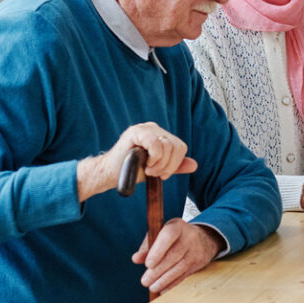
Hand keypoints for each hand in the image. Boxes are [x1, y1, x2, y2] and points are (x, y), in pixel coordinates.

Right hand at [77, 123, 197, 201]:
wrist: (109, 174)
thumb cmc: (130, 171)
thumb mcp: (157, 169)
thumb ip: (174, 166)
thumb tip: (194, 165)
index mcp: (161, 136)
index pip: (181, 147)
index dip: (174, 164)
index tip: (161, 174)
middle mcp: (154, 129)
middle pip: (176, 147)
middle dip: (167, 166)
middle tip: (153, 173)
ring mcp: (145, 128)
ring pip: (167, 146)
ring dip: (159, 164)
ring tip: (147, 169)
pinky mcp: (136, 131)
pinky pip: (156, 144)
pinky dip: (154, 158)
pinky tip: (144, 164)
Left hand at [131, 218, 221, 293]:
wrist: (202, 238)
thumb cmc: (174, 237)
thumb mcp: (160, 235)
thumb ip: (147, 247)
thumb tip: (136, 259)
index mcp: (177, 226)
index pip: (169, 235)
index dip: (158, 250)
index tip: (148, 264)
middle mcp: (189, 236)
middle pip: (174, 254)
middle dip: (158, 270)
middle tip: (145, 281)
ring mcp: (196, 249)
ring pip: (180, 267)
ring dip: (164, 280)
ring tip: (152, 287)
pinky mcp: (200, 262)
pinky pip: (185, 275)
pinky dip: (172, 284)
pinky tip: (163, 289)